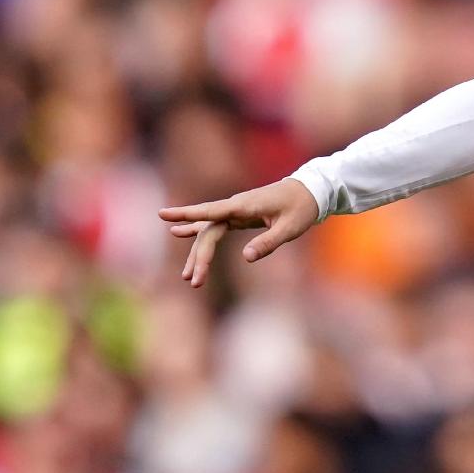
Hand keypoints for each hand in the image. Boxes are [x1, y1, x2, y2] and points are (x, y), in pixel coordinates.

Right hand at [159, 178, 319, 287]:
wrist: (310, 190)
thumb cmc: (302, 208)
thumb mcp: (290, 228)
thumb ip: (268, 242)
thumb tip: (245, 258)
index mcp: (245, 205)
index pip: (211, 211)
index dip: (187, 214)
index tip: (163, 215)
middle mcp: (235, 206)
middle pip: (208, 232)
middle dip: (199, 256)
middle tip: (194, 282)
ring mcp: (235, 210)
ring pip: (209, 232)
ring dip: (198, 253)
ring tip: (188, 278)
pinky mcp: (239, 215)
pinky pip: (214, 225)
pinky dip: (198, 231)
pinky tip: (179, 232)